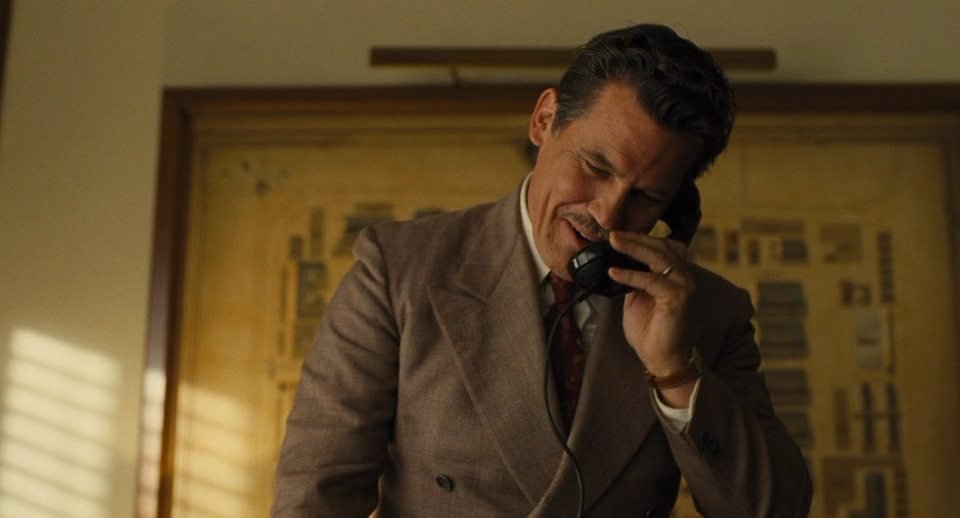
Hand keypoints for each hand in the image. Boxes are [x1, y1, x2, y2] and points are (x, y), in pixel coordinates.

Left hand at [607, 231, 697, 403]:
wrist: (662, 359)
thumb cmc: (651, 330)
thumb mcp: (637, 298)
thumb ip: (633, 278)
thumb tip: (617, 261)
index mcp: (675, 274)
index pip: (661, 246)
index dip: (640, 238)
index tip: (617, 233)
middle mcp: (683, 277)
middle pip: (660, 247)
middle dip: (635, 238)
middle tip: (612, 234)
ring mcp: (683, 286)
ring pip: (658, 258)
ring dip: (634, 248)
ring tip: (613, 242)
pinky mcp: (678, 299)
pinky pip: (652, 280)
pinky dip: (631, 275)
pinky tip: (614, 272)